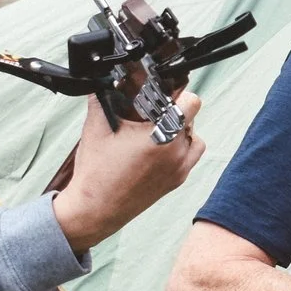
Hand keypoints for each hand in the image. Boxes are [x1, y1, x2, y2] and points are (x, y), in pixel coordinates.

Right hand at [51, 91, 204, 253]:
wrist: (95, 210)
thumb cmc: (96, 174)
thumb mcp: (95, 128)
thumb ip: (102, 99)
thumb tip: (104, 80)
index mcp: (160, 135)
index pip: (190, 103)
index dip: (178, 93)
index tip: (164, 93)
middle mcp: (176, 153)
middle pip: (191, 118)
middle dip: (174, 110)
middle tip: (154, 111)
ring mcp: (179, 169)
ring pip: (195, 138)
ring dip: (182, 129)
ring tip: (158, 128)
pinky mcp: (176, 182)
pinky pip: (190, 157)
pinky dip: (182, 148)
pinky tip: (161, 147)